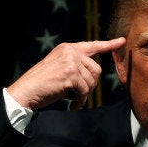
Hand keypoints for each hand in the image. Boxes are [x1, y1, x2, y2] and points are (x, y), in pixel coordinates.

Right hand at [7, 37, 125, 110]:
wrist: (26, 91)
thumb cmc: (42, 84)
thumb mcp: (60, 68)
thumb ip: (76, 66)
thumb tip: (94, 75)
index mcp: (68, 48)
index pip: (92, 45)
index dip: (108, 45)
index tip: (121, 42)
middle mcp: (70, 51)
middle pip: (96, 70)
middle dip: (90, 85)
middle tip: (78, 94)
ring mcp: (70, 61)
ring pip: (92, 81)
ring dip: (84, 94)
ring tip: (71, 98)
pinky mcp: (70, 74)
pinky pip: (85, 90)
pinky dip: (80, 100)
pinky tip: (71, 104)